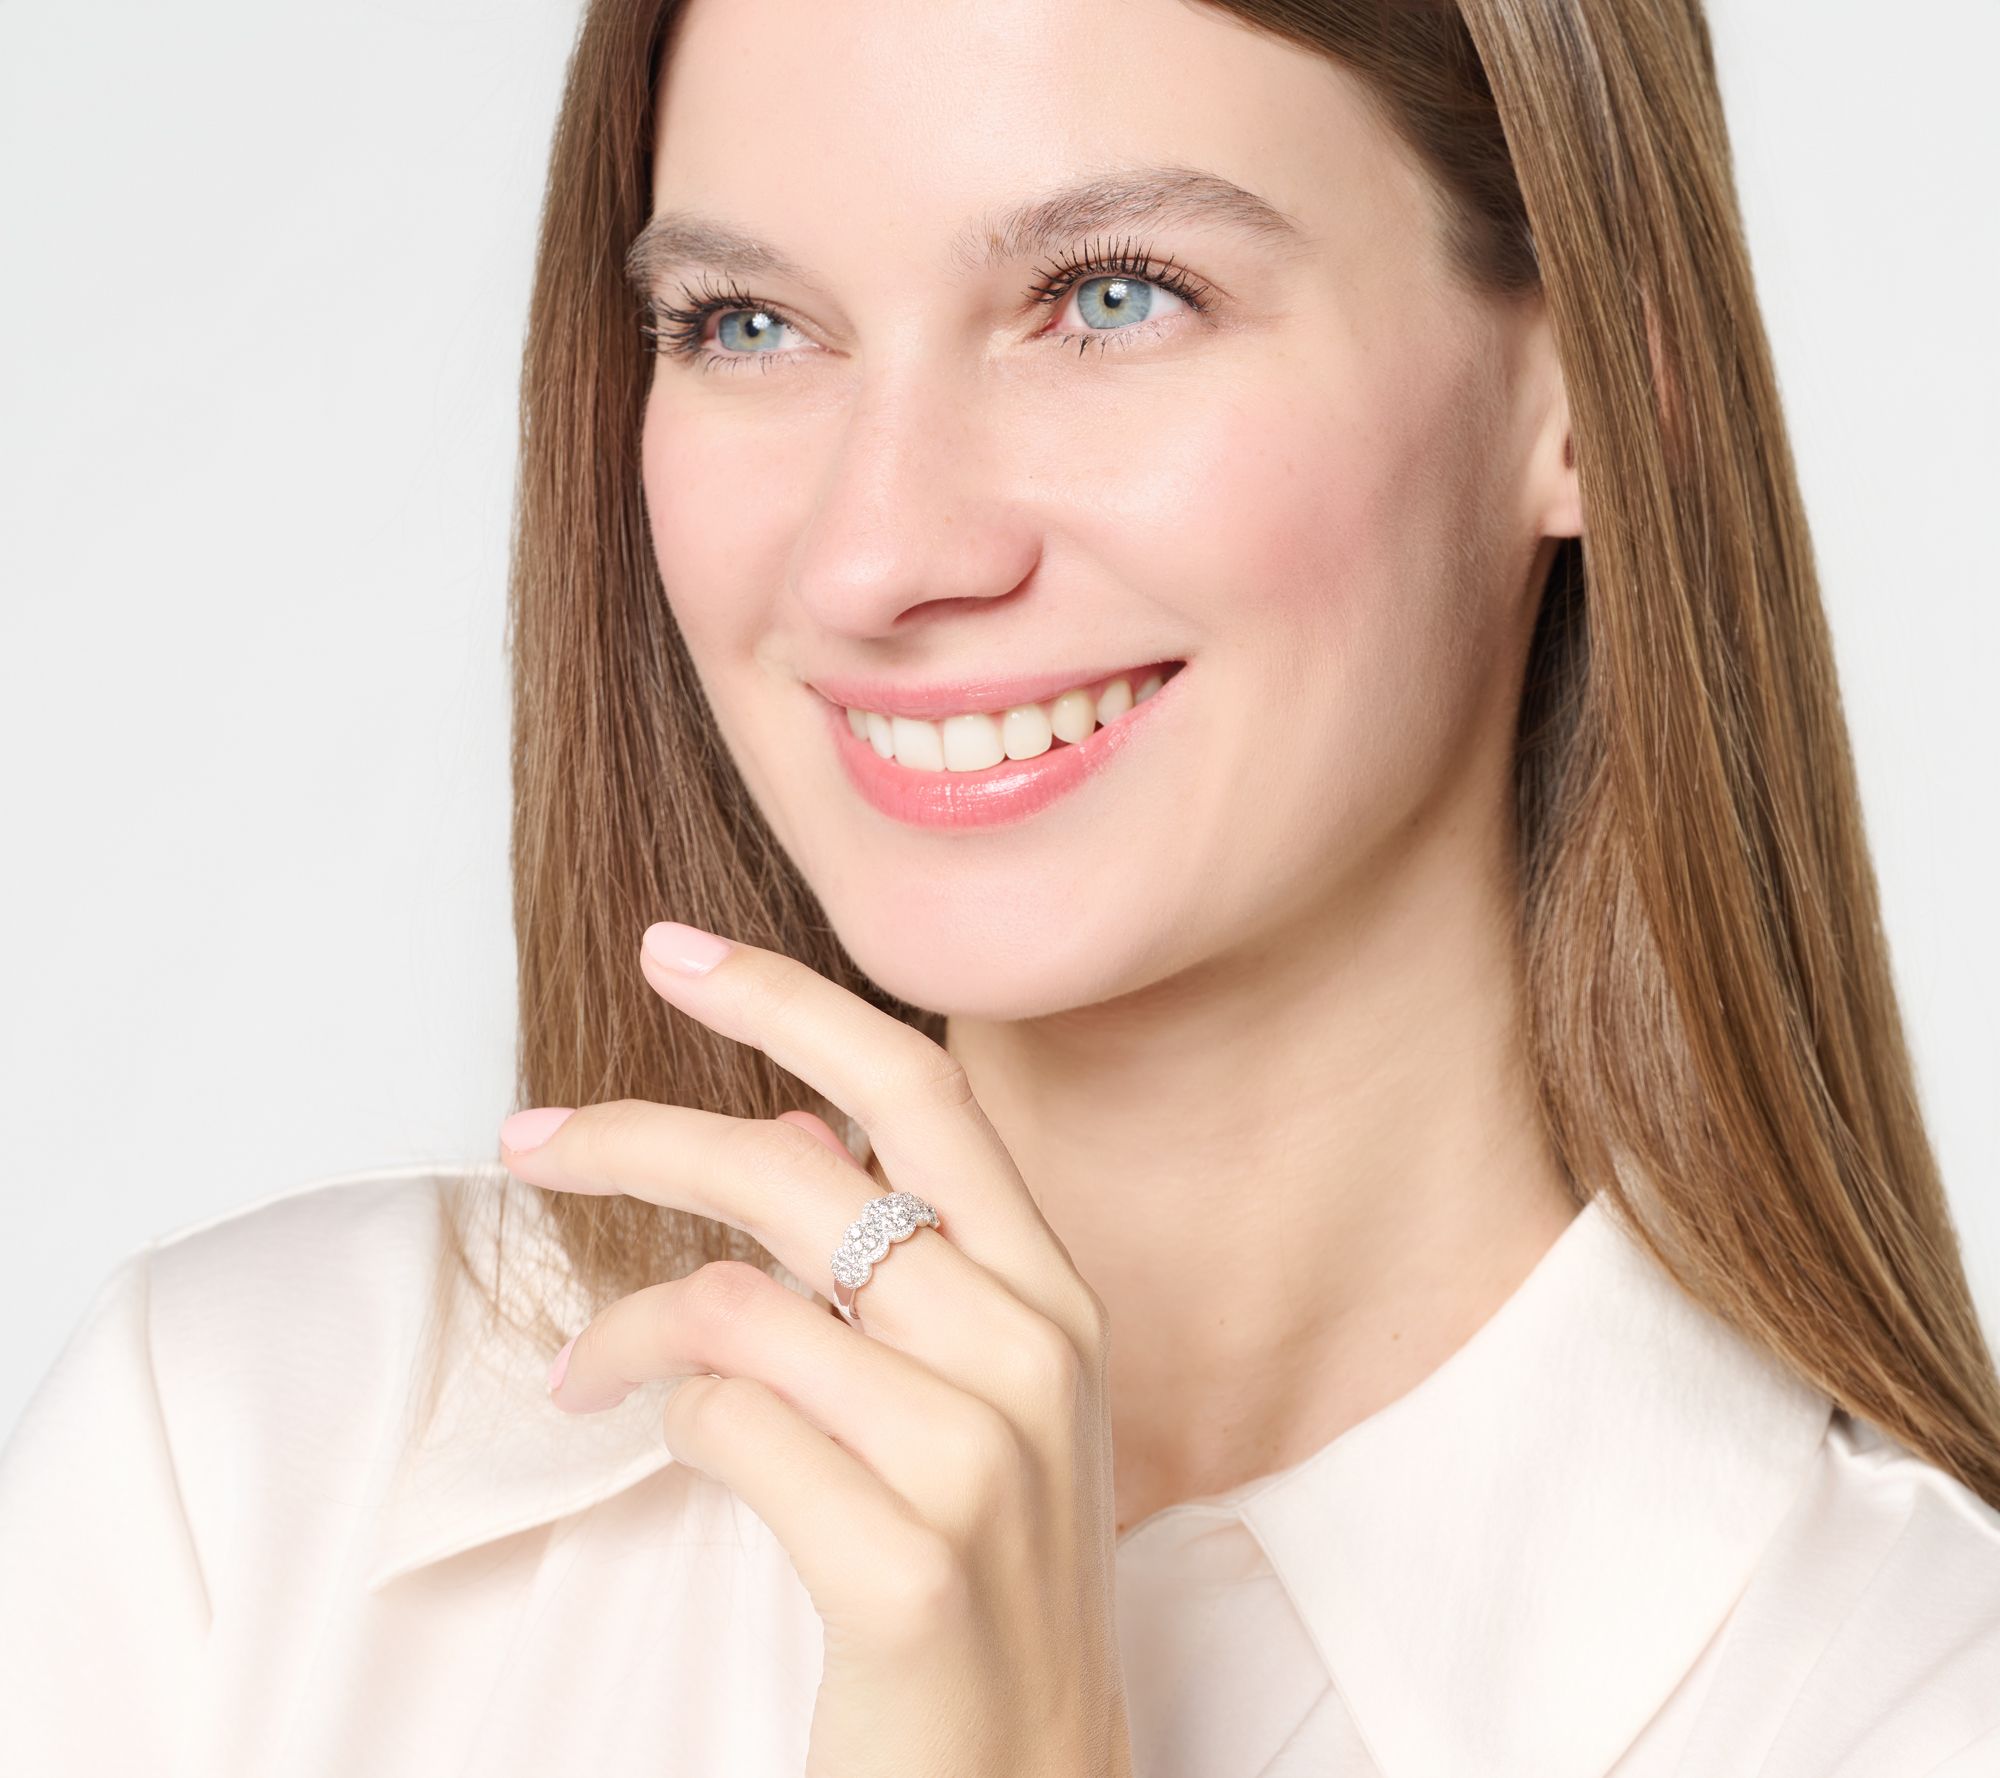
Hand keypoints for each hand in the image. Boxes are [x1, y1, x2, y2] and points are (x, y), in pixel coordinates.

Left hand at [497, 921, 1134, 1777]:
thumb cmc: (984, 1574)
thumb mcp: (973, 1396)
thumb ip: (898, 1262)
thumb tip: (799, 1133)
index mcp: (1054, 1290)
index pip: (924, 1089)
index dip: (791, 1000)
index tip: (673, 951)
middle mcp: (1036, 1349)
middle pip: (801, 1172)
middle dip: (637, 1137)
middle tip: (526, 1141)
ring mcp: (981, 1455)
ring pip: (740, 1302)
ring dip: (630, 1327)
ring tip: (585, 1369)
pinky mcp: (907, 1561)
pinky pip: (727, 1425)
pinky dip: (671, 1424)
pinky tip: (675, 1450)